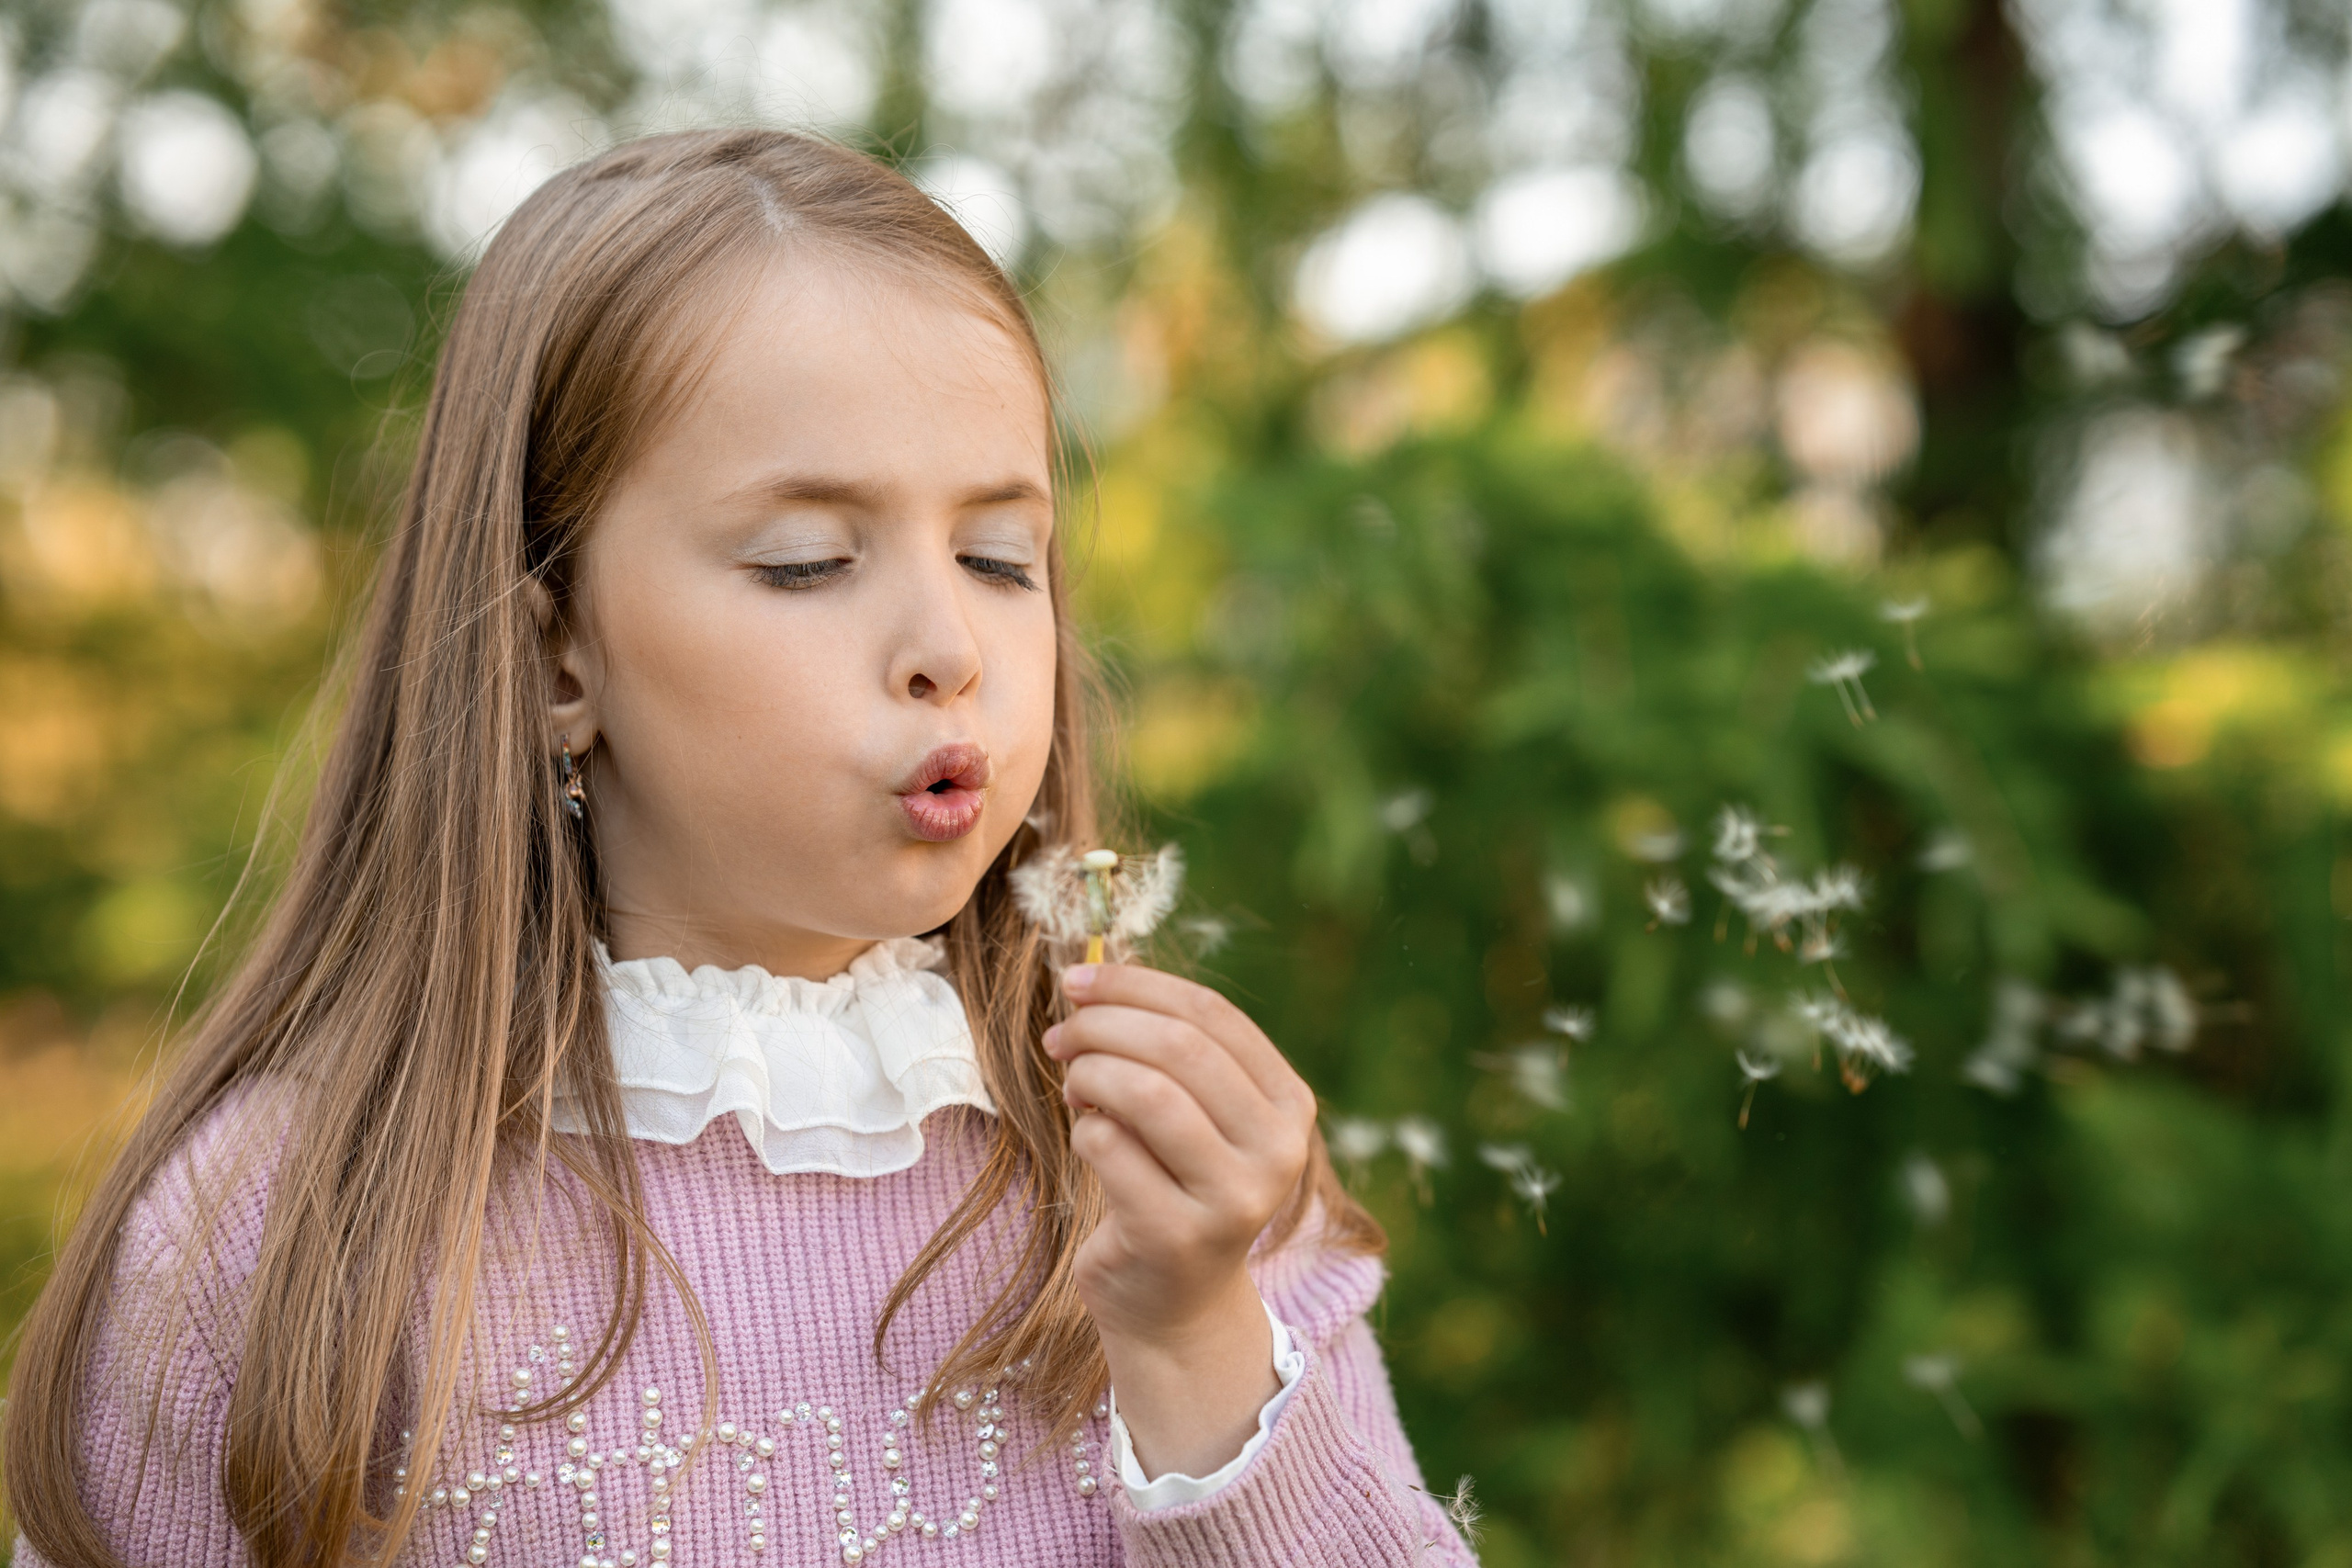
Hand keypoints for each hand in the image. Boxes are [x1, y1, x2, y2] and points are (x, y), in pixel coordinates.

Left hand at [1042, 961, 1317, 1477]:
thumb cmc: (1172, 1183)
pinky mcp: (1177, 1236)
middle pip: (1179, 1048)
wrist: (1173, 1304)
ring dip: (1090, 1074)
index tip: (1078, 980)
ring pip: (1145, 1093)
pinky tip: (1087, 1139)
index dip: (1137, 985)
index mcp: (1288, 1104)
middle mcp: (1277, 1151)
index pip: (1212, 1015)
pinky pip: (1109, 1148)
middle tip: (1061, 1036)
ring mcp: (1233, 1199)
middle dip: (1104, 1026)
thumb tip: (1093, 974)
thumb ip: (1167, 1049)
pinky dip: (1084, 1130)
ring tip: (1073, 1085)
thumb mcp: (1194, 1113)